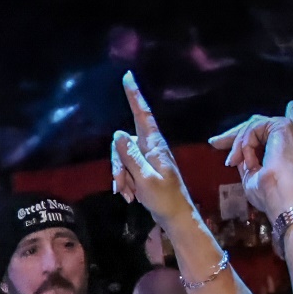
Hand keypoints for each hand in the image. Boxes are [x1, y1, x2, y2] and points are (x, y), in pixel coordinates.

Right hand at [112, 72, 201, 231]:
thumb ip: (131, 156)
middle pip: (122, 143)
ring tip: (127, 194)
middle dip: (117, 165)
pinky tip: (128, 196)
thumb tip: (118, 134)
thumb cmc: (165, 197)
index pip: (143, 114)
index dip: (134, 96)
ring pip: (121, 158)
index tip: (128, 77)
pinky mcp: (142, 169)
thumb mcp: (145, 178)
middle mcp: (150, 147)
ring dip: (120, 177)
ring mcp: (146, 158)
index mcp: (155, 145)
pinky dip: (123, 182)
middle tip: (120, 185)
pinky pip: (124, 169)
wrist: (176, 216)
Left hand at [211, 99, 292, 217]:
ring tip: (233, 162)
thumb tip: (235, 156)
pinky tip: (248, 160)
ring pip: (251, 127)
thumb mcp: (250, 175)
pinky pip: (254, 128)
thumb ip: (245, 161)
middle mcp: (284, 137)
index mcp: (280, 149)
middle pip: (252, 127)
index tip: (214, 143)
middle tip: (214, 143)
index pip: (257, 135)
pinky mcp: (283, 125)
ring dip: (238, 145)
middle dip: (231, 136)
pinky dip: (246, 144)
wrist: (279, 193)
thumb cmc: (266, 191)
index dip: (237, 138)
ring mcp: (285, 130)